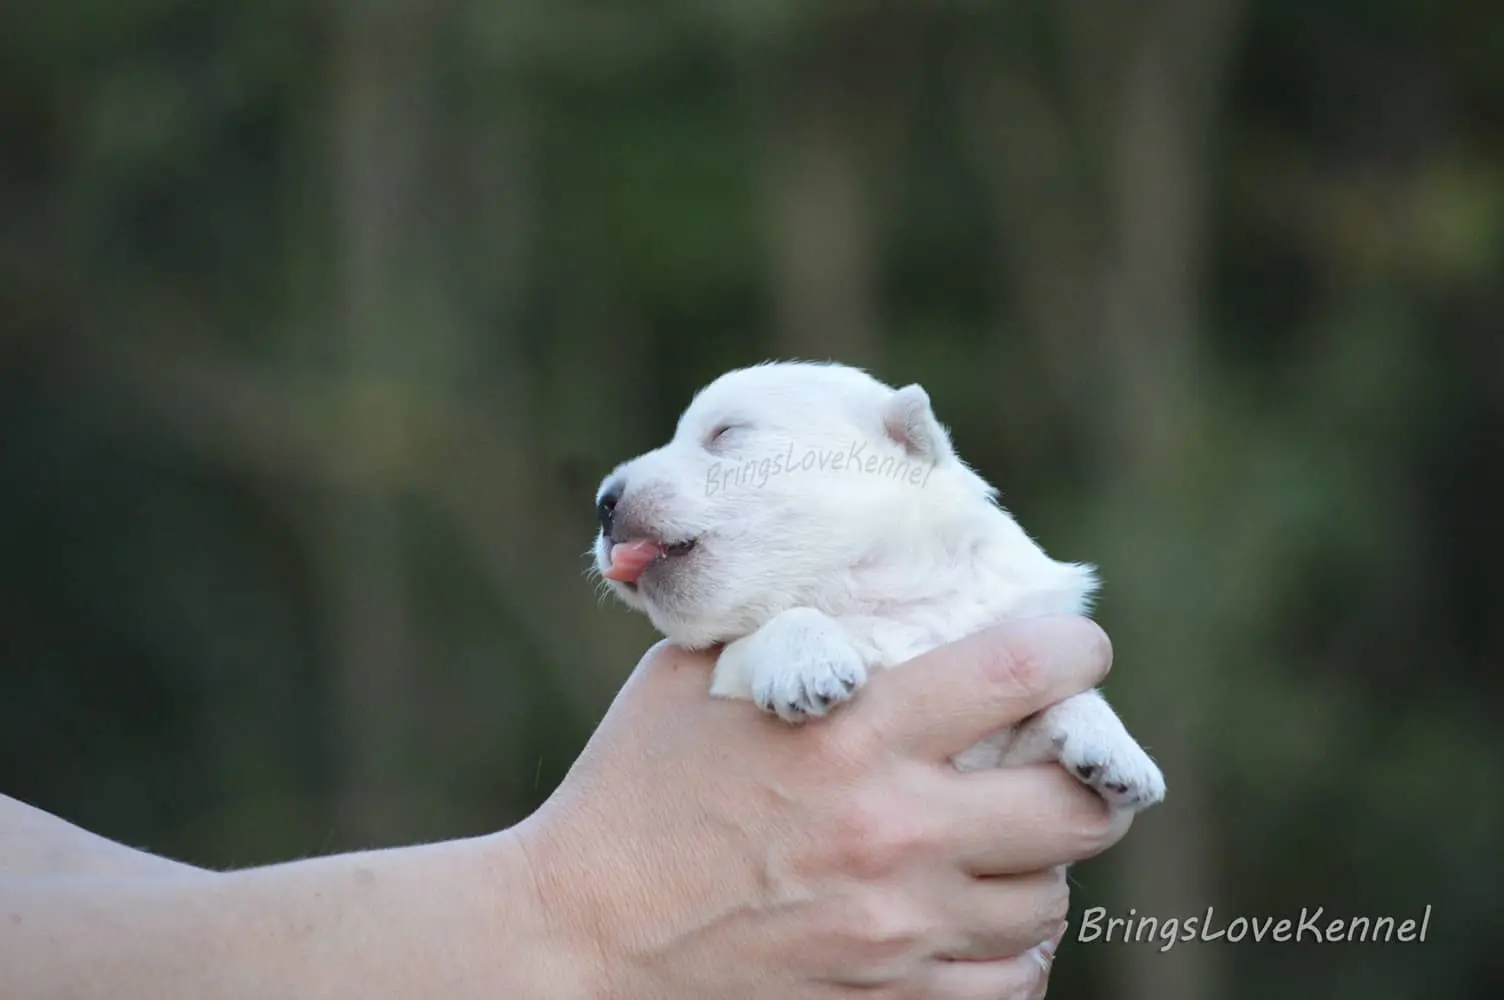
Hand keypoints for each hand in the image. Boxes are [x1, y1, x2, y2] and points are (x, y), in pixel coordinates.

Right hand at [515, 615, 1131, 999]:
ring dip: (1037, 863)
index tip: (1077, 650)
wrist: (578, 939)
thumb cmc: (629, 792)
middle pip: (1075, 808)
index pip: (1022, 674)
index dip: (1076, 652)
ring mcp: (897, 929)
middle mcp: (893, 831)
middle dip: (1086, 777)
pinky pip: (1009, 985)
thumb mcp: (693, 678)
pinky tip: (978, 918)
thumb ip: (778, 626)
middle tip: (1061, 764)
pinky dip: (1011, 950)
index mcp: (852, 733)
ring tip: (1003, 843)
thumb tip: (842, 582)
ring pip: (1048, 900)